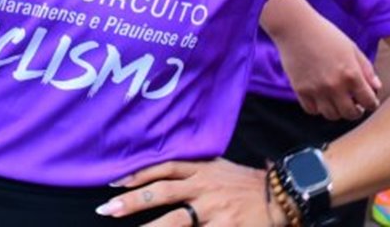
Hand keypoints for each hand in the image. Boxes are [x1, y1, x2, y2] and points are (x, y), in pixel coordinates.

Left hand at [97, 159, 271, 225]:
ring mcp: (214, 209)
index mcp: (202, 170)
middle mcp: (205, 187)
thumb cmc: (247, 184)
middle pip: (162, 193)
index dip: (139, 175)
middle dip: (133, 201)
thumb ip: (195, 171)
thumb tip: (163, 175)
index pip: (165, 169)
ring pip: (175, 221)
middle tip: (107, 209)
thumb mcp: (220, 168)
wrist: (282, 196)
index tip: (115, 183)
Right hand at [269, 10, 380, 120]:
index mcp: (351, 74)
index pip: (369, 102)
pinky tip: (321, 99)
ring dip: (337, 111)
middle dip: (356, 111)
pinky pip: (312, 110)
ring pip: (331, 115)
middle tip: (355, 104)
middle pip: (351, 114)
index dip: (372, 103)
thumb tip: (376, 87)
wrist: (295, 27)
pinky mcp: (300, 90)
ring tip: (337, 102)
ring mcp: (316, 89)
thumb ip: (366, 69)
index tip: (369, 100)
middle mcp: (335, 85)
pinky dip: (318, 108)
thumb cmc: (326, 34)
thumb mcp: (351, 48)